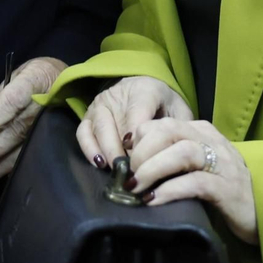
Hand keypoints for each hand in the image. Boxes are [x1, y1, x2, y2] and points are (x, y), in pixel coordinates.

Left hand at [0, 56, 63, 180]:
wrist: (72, 83)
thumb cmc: (37, 77)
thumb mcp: (16, 75)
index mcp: (33, 81)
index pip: (13, 101)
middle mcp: (43, 104)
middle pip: (16, 128)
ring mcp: (50, 122)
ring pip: (24, 145)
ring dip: (1, 161)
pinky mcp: (53, 136)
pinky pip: (32, 152)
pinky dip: (14, 164)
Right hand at [75, 75, 191, 168]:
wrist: (146, 89)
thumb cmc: (166, 105)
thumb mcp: (179, 112)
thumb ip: (178, 128)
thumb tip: (173, 153)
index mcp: (144, 90)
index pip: (138, 114)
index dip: (139, 137)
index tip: (143, 157)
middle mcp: (117, 94)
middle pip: (115, 123)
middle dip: (122, 151)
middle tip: (132, 173)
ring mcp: (100, 104)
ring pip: (98, 129)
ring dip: (107, 152)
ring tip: (118, 172)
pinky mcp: (88, 115)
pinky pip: (83, 132)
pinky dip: (89, 149)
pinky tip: (99, 163)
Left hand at [128, 118, 257, 243]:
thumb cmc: (219, 190)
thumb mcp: (192, 167)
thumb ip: (169, 158)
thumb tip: (129, 166)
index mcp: (201, 132)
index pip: (161, 123)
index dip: (138, 140)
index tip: (124, 160)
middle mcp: (212, 141)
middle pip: (169, 131)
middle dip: (142, 151)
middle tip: (128, 175)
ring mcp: (223, 164)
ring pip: (182, 153)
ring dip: (153, 169)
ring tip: (136, 187)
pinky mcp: (229, 189)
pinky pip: (196, 183)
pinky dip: (170, 190)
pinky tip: (154, 200)